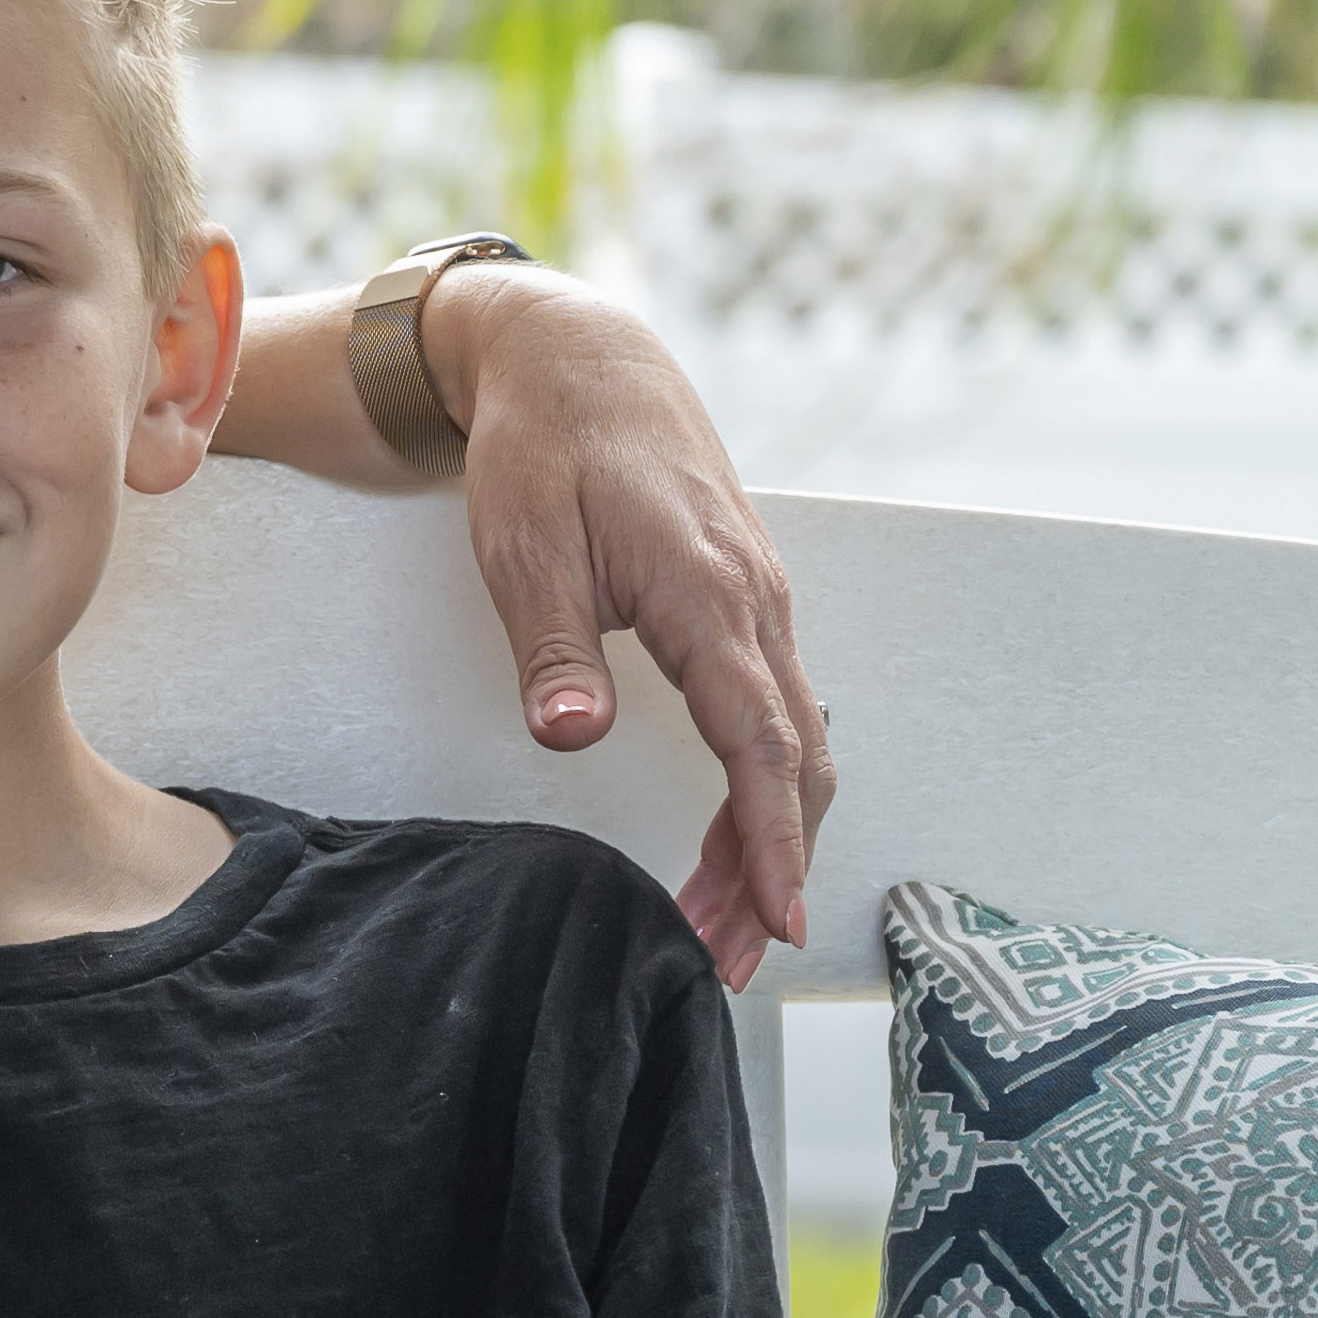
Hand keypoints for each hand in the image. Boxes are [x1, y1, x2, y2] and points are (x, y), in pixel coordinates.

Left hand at [436, 268, 832, 986]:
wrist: (577, 356)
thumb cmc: (543, 447)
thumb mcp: (522, 543)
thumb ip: (552, 645)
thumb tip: (571, 736)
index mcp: (707, 592)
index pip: (760, 741)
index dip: (767, 840)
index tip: (773, 920)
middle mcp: (755, 600)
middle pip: (794, 761)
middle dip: (772, 868)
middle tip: (735, 961)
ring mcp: (758, 600)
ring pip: (793, 741)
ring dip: (767, 835)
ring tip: (725, 922)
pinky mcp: (742, 601)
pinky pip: (776, 708)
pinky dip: (764, 784)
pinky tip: (734, 835)